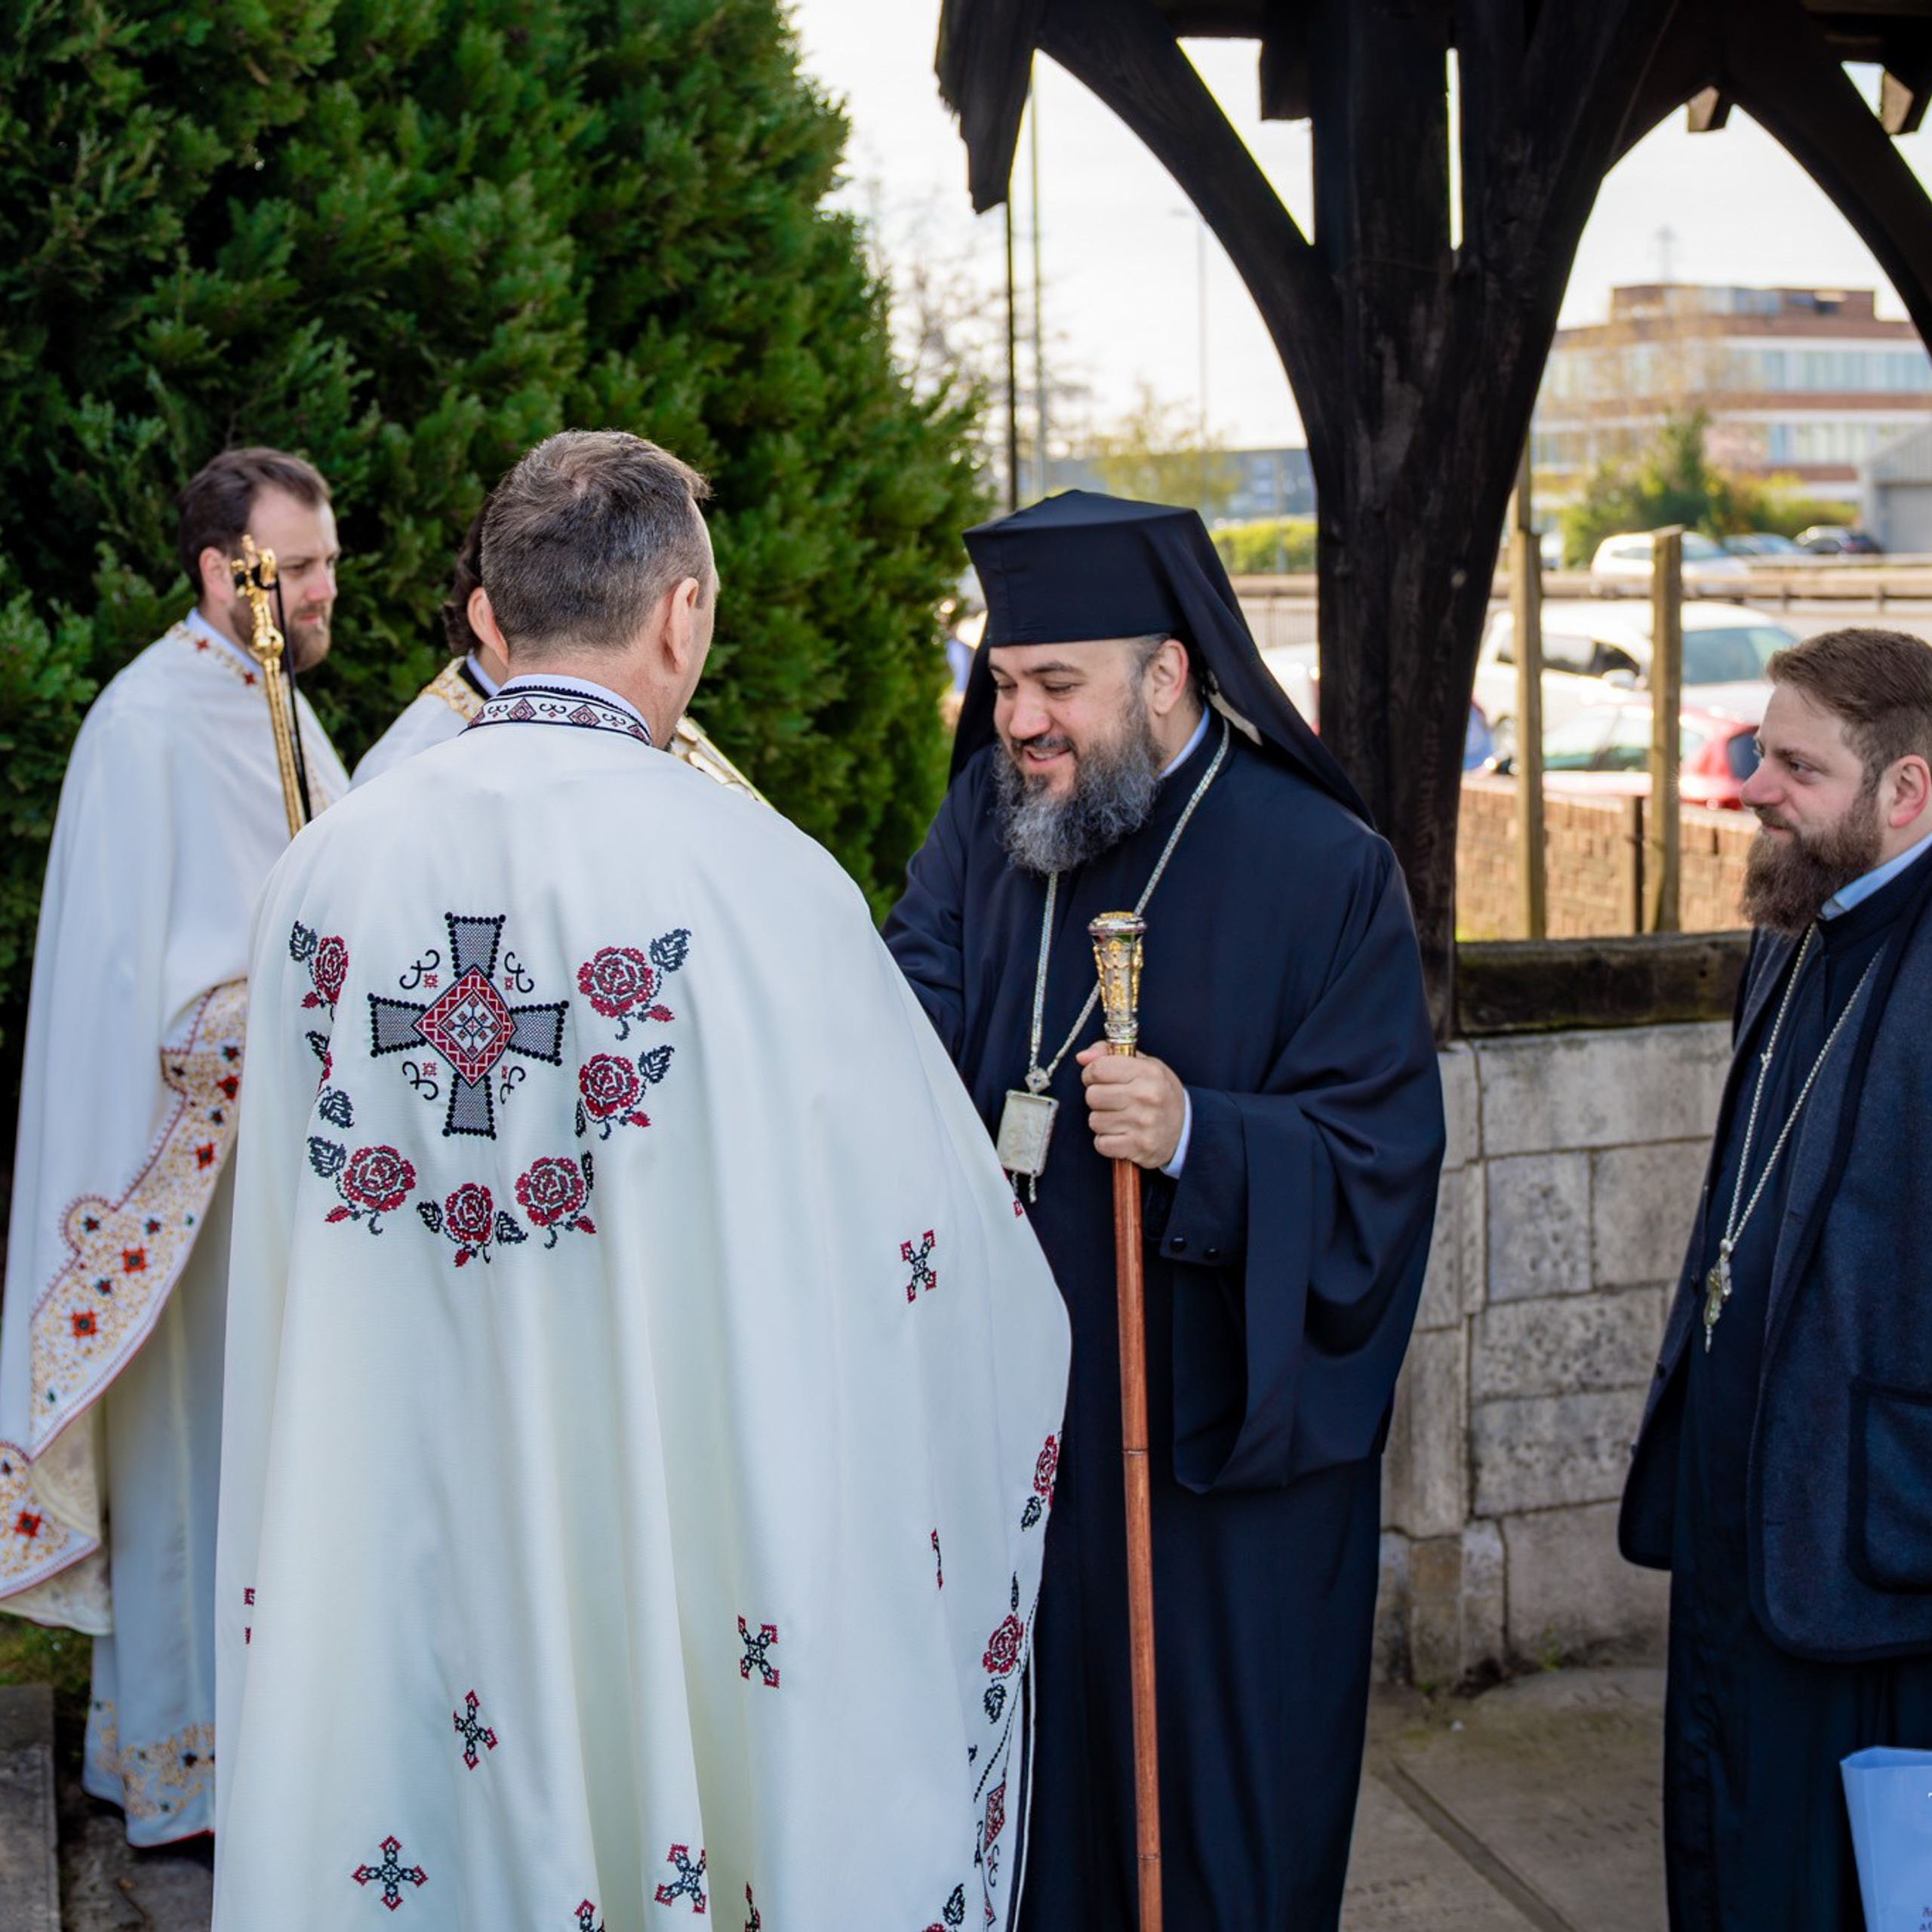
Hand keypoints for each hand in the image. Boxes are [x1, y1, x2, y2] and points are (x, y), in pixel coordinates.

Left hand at [1076, 1043, 1185, 1168]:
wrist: (1186, 1129)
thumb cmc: (1160, 1093)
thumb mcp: (1144, 1065)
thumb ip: (1110, 1055)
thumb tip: (1082, 1057)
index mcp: (1147, 1073)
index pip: (1098, 1069)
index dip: (1091, 1073)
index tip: (1097, 1078)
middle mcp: (1146, 1097)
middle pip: (1092, 1096)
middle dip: (1097, 1098)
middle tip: (1111, 1100)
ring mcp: (1143, 1124)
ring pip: (1094, 1121)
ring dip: (1102, 1120)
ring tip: (1119, 1117)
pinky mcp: (1139, 1147)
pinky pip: (1101, 1143)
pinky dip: (1106, 1141)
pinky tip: (1121, 1133)